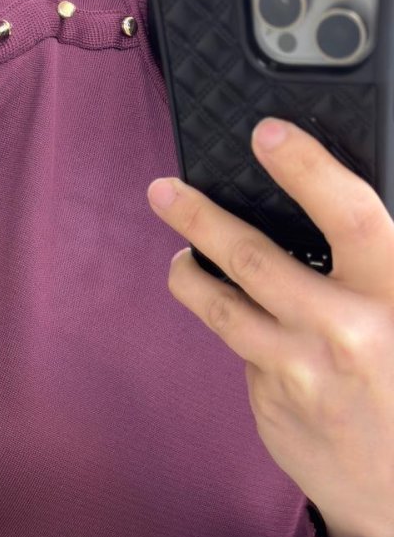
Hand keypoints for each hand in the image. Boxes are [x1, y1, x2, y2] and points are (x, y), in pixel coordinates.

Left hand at [146, 117, 393, 536]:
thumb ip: (378, 270)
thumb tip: (327, 212)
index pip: (349, 213)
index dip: (306, 167)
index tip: (267, 134)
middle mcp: (344, 331)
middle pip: (257, 259)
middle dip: (202, 219)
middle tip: (164, 190)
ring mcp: (300, 371)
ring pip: (225, 309)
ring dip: (191, 275)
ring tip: (178, 258)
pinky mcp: (271, 402)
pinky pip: (243, 350)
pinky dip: (234, 326)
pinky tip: (234, 316)